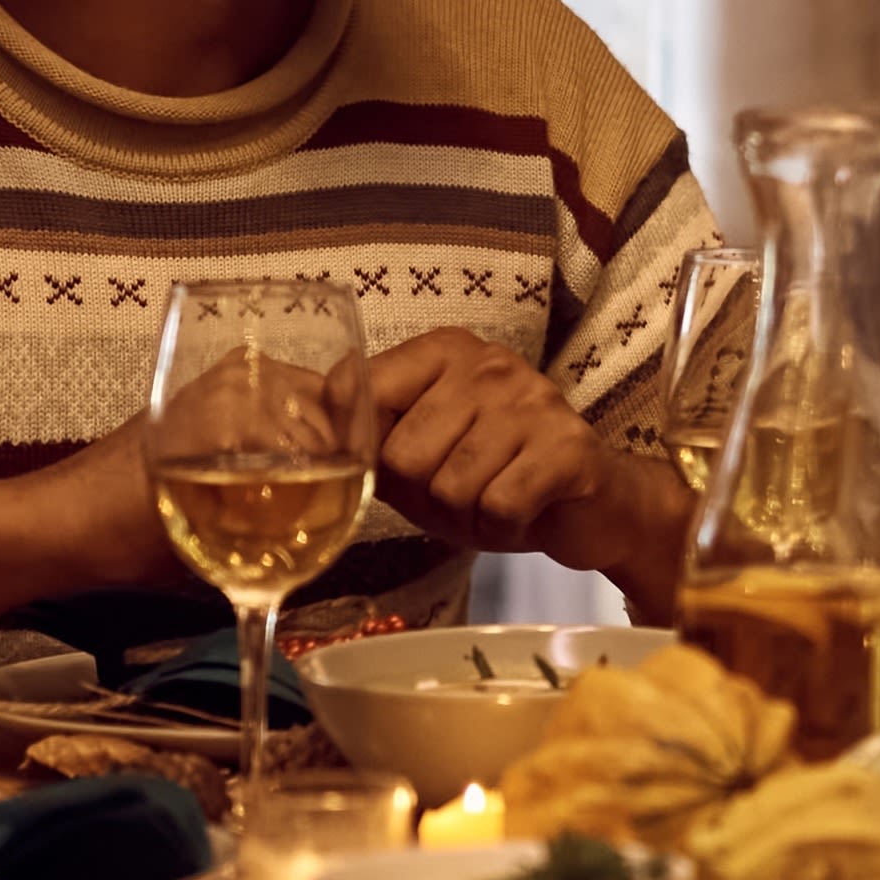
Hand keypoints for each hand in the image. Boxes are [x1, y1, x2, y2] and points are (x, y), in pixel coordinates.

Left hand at [338, 333, 667, 584]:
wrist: (592, 504)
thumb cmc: (493, 475)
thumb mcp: (419, 450)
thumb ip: (362, 433)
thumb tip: (286, 415)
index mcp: (442, 351)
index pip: (358, 390)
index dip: (366, 452)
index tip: (399, 469)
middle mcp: (487, 363)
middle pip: (404, 456)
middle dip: (424, 496)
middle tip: (461, 492)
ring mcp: (532, 400)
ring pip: (450, 487)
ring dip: (466, 516)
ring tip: (495, 500)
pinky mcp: (568, 446)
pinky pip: (498, 507)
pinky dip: (502, 528)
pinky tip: (523, 512)